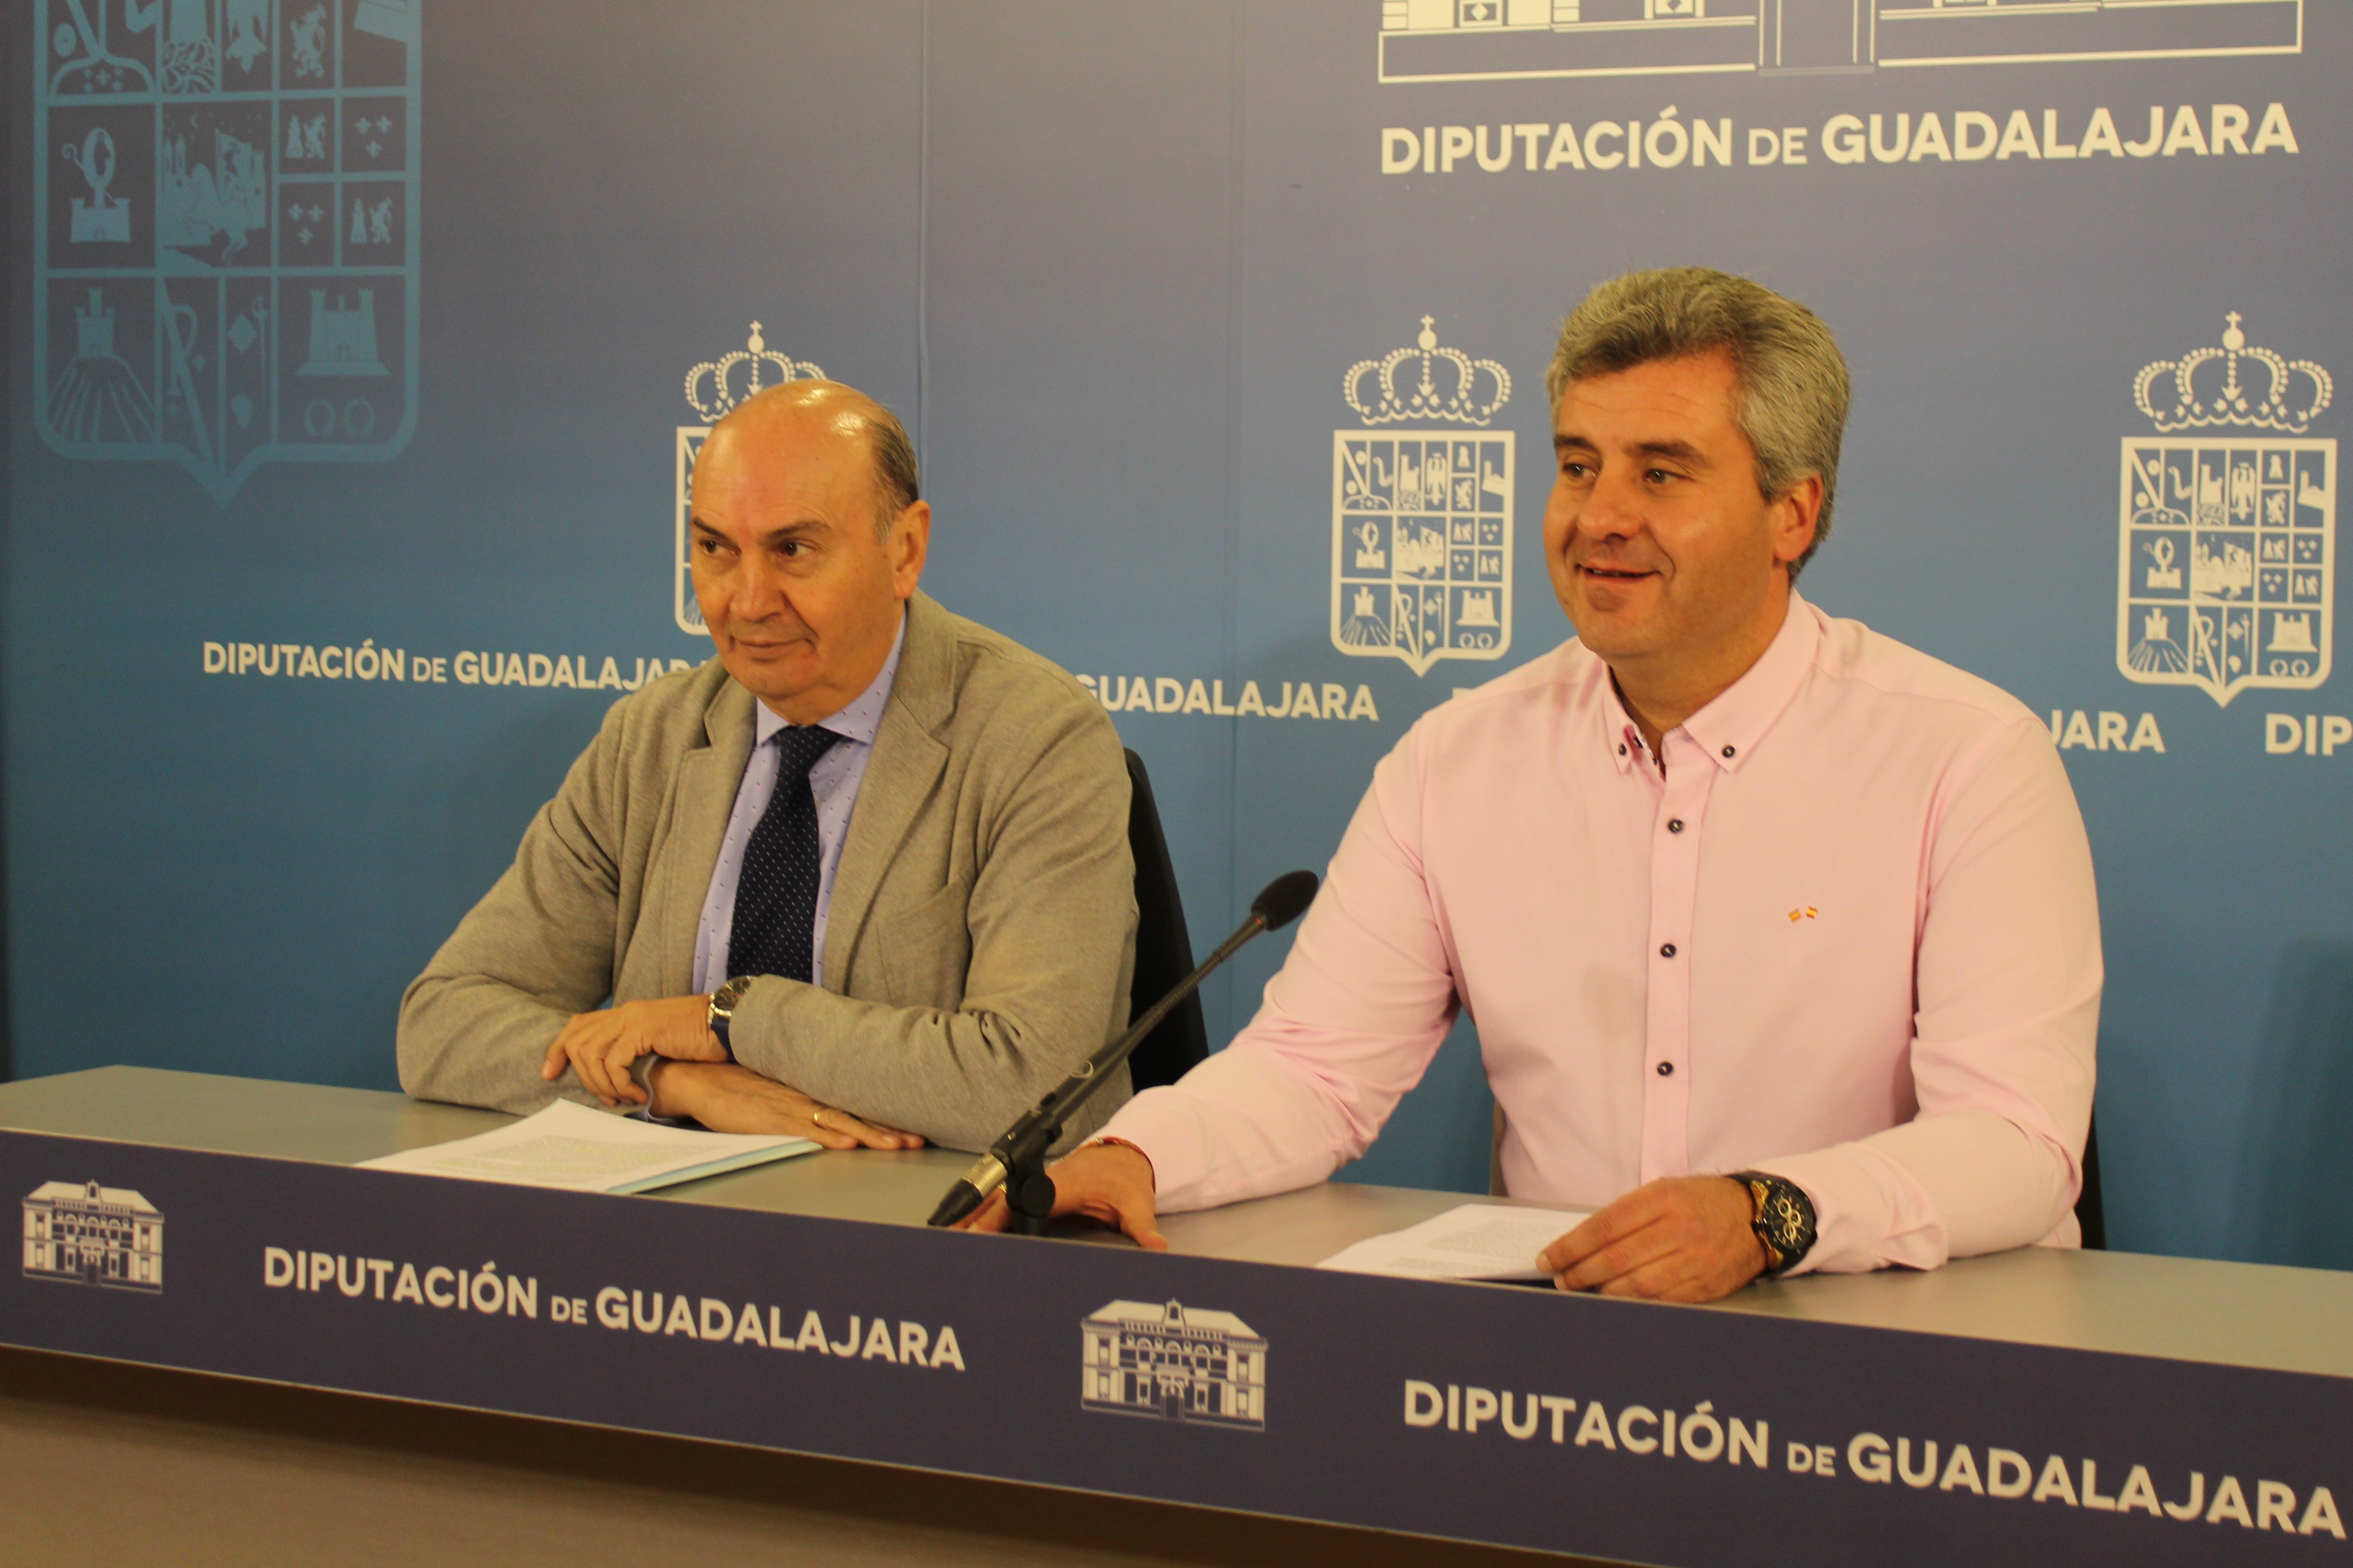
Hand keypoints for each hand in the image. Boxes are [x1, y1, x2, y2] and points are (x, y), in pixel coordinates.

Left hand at [541, 995, 726, 1105]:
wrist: (726, 1025)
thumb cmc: (699, 1040)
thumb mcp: (660, 1043)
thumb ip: (636, 1051)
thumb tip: (616, 1078)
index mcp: (626, 1013)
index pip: (578, 1025)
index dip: (557, 1048)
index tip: (549, 1073)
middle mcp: (625, 1012)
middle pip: (576, 1040)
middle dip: (579, 1074)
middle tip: (602, 1098)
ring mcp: (633, 1018)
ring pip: (590, 1053)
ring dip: (600, 1083)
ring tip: (620, 1099)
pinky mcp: (643, 1029)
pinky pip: (614, 1062)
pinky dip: (620, 1084)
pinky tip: (637, 1095)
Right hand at [650, 1061, 922, 1150]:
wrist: (699, 1079)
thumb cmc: (738, 1087)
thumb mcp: (779, 1091)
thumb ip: (805, 1100)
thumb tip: (835, 1112)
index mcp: (810, 1089)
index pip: (855, 1102)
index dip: (885, 1114)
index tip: (914, 1123)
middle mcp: (806, 1095)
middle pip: (855, 1112)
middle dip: (888, 1127)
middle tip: (917, 1138)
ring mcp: (790, 1107)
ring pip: (838, 1121)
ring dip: (869, 1134)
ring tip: (895, 1144)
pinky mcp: (770, 1120)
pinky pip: (805, 1129)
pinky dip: (827, 1136)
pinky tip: (847, 1142)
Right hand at [961, 1141, 1165, 1249]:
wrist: (1125, 1154)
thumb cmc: (1126, 1177)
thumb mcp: (1138, 1203)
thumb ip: (1143, 1227)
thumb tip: (1155, 1246)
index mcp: (1062, 1186)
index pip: (1022, 1202)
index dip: (996, 1218)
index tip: (978, 1234)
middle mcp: (1044, 1182)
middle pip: (1001, 1200)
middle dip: (974, 1219)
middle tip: (950, 1238)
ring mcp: (1037, 1184)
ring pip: (999, 1198)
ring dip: (975, 1215)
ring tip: (949, 1235)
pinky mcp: (1035, 1191)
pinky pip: (1005, 1200)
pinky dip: (985, 1212)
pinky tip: (968, 1227)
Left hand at [1537, 1176, 1768, 1302]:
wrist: (1758, 1216)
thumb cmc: (1701, 1202)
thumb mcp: (1664, 1192)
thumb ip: (1627, 1215)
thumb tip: (1583, 1242)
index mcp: (1661, 1199)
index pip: (1604, 1226)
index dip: (1571, 1246)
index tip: (1548, 1258)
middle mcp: (1678, 1228)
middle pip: (1616, 1257)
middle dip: (1580, 1272)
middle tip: (1560, 1279)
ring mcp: (1694, 1259)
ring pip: (1637, 1284)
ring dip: (1603, 1291)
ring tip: (1583, 1289)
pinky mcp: (1706, 1285)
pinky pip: (1662, 1300)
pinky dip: (1634, 1303)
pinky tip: (1617, 1300)